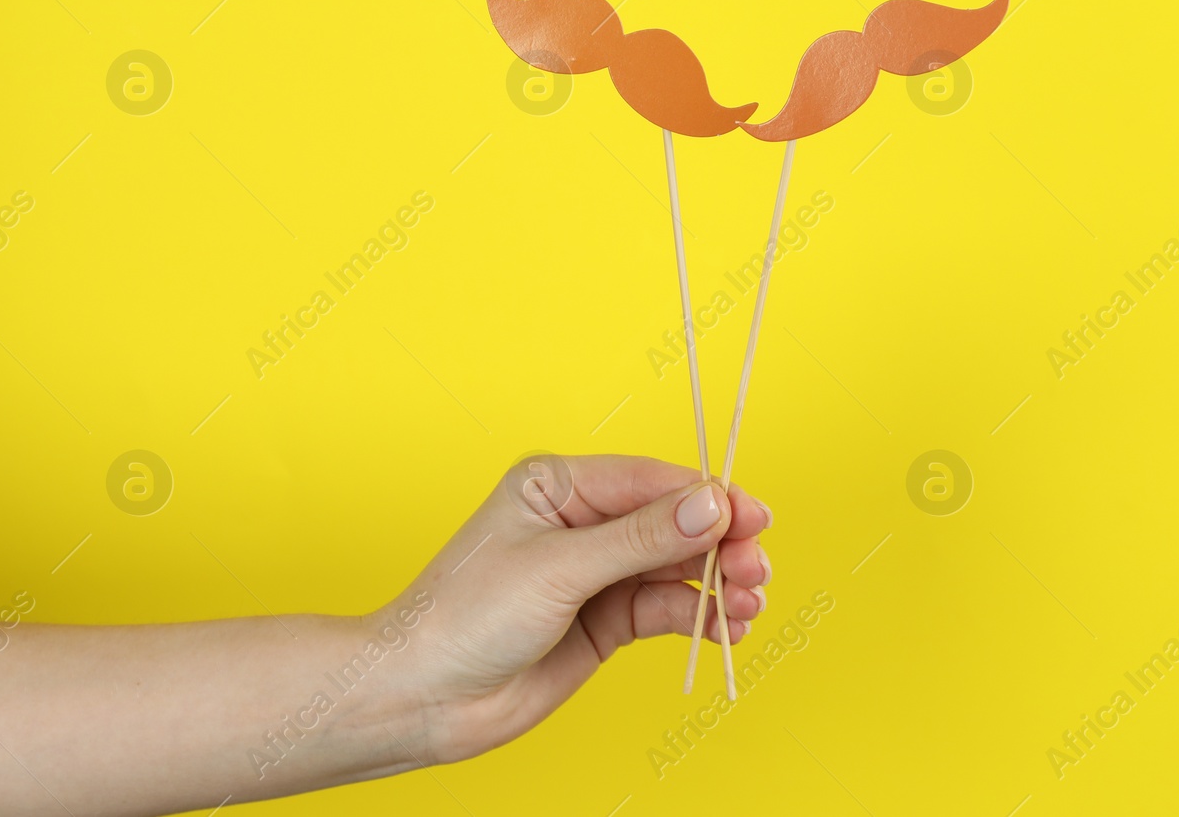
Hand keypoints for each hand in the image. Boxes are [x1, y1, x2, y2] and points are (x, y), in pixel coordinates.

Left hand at [385, 454, 773, 764]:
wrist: (423, 697)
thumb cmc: (466, 617)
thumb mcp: (558, 569)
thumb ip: (639, 540)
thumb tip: (710, 506)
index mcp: (559, 486)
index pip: (650, 481)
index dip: (707, 498)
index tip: (754, 517)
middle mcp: (582, 523)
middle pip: (671, 523)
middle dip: (719, 544)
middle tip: (756, 569)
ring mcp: (595, 573)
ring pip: (675, 568)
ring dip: (717, 582)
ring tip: (749, 602)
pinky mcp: (604, 620)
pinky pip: (666, 609)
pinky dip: (700, 616)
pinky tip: (728, 625)